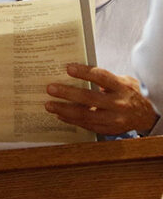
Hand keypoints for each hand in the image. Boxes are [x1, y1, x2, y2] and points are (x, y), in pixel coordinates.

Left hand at [44, 63, 158, 134]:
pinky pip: (88, 126)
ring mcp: (115, 119)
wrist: (149, 114)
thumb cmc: (129, 93)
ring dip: (65, 110)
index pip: (101, 77)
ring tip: (49, 105)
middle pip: (90, 98)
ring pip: (86, 115)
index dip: (84, 72)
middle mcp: (118, 104)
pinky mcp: (110, 130)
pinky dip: (72, 120)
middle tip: (50, 88)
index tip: (68, 68)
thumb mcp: (121, 81)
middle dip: (67, 93)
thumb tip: (74, 72)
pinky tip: (60, 115)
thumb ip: (102, 78)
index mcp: (121, 87)